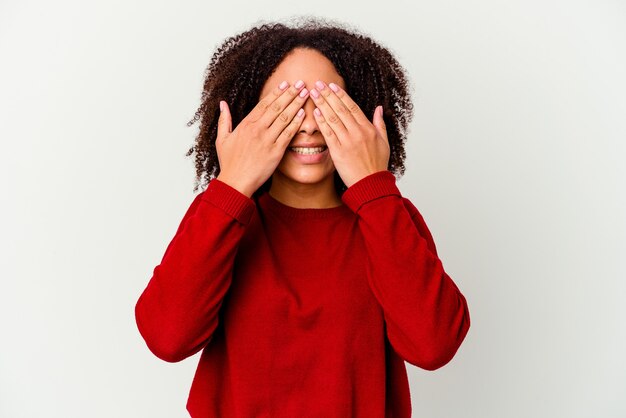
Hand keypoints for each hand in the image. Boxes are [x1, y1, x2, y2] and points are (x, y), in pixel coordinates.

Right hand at [215, 81, 309, 196]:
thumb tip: (222, 104)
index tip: (285, 84)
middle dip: (290, 93)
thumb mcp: (222, 139)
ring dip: (296, 104)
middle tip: (301, 83)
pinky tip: (303, 114)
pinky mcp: (275, 152)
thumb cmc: (229, 163)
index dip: (276, 93)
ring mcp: (267, 140)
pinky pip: (288, 134)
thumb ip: (224, 120)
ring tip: (306, 94)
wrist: (236, 182)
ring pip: (284, 117)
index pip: (264, 104)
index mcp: (246, 125)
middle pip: (277, 107)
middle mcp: (257, 129)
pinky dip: (296, 123)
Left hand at [308, 80, 389, 187]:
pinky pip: (328, 134)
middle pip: (340, 109)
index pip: (352, 107)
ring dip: (322, 104)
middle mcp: (357, 133)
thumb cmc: (377, 165)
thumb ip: (379, 124)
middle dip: (328, 95)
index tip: (332, 85)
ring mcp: (347, 142)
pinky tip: (315, 113)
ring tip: (313, 93)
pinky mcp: (338, 152)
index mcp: (368, 129)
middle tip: (318, 84)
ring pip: (333, 118)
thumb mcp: (384, 142)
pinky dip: (321, 122)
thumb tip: (378, 108)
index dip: (341, 95)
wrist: (371, 184)